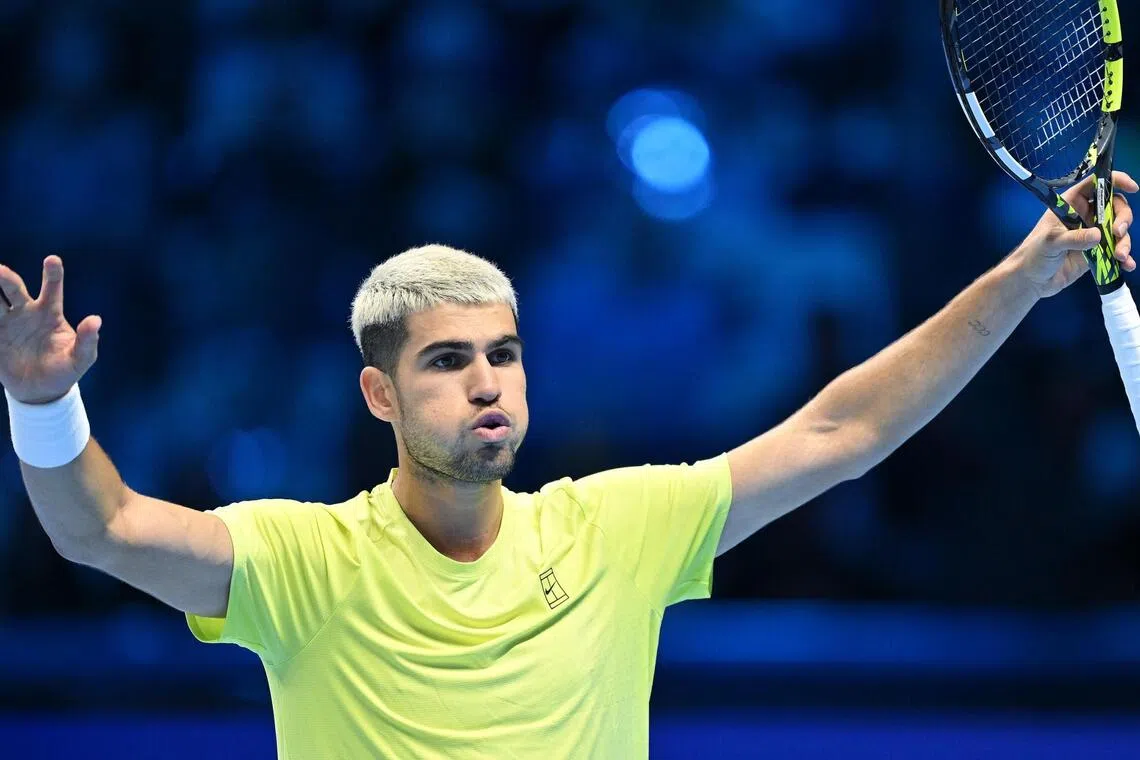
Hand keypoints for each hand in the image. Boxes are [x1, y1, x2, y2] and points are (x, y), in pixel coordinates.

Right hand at [0, 255, 100, 403]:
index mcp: (49, 313)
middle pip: (13, 289)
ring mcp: (6, 323)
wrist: (41, 391)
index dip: (53, 274)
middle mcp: (25, 311)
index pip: (52, 288)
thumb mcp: (81, 359)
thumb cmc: (65, 370)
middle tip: (0, 270)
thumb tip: (96, 320)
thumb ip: (87, 340)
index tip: (53, 259)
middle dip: (5, 278)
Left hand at [1010, 171, 1136, 298]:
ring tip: (1120, 256)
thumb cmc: (1033, 254)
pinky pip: (1116, 250)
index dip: (1115, 181)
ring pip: (1119, 229)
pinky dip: (1124, 257)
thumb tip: (1098, 236)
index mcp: (1071, 204)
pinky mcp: (1098, 252)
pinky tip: (1127, 264)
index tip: (1132, 187)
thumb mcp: (1050, 242)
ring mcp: (1093, 234)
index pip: (1095, 184)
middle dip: (1123, 217)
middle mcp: (1085, 215)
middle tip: (1118, 232)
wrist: (1031, 280)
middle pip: (1115, 206)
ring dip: (1124, 241)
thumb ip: (1073, 238)